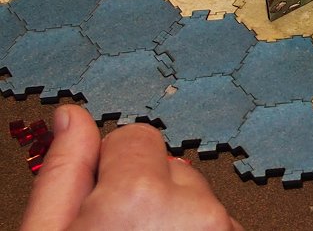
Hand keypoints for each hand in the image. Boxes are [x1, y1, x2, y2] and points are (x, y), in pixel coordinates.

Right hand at [21, 104, 240, 230]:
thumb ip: (65, 173)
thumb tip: (71, 117)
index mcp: (139, 194)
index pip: (137, 138)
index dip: (112, 172)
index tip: (101, 204)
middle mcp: (194, 208)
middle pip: (170, 168)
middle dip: (147, 196)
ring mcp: (223, 228)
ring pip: (196, 199)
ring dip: (174, 220)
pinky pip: (218, 224)